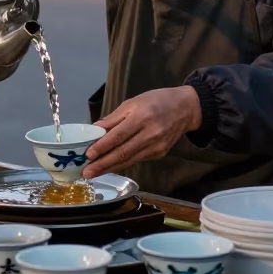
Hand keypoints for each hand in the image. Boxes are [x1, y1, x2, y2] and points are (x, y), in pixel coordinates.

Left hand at [83, 86, 202, 178]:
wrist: (186, 108)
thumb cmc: (157, 101)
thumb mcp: (133, 102)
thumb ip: (113, 118)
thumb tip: (94, 129)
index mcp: (141, 117)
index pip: (118, 136)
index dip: (103, 146)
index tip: (89, 155)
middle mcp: (150, 134)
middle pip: (123, 152)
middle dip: (103, 164)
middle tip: (87, 172)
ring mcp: (157, 146)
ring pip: (129, 160)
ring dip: (110, 168)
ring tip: (94, 173)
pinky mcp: (160, 154)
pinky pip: (137, 159)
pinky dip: (123, 164)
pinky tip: (110, 167)